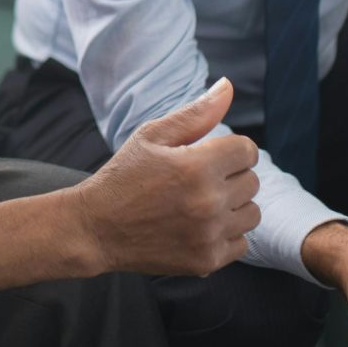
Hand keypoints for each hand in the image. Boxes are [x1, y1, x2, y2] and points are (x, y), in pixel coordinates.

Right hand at [72, 79, 260, 277]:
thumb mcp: (152, 136)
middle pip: (252, 181)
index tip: (210, 156)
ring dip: (233, 206)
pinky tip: (199, 226)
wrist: (95, 228)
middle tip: (198, 180)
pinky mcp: (207, 260)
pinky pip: (241, 243)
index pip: (247, 151)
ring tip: (201, 203)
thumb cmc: (122, 177)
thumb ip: (196, 114)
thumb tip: (228, 86)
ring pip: (252, 213)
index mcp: (197, 166)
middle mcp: (209, 201)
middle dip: (230, 176)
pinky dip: (226, 234)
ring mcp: (209, 234)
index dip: (230, 150)